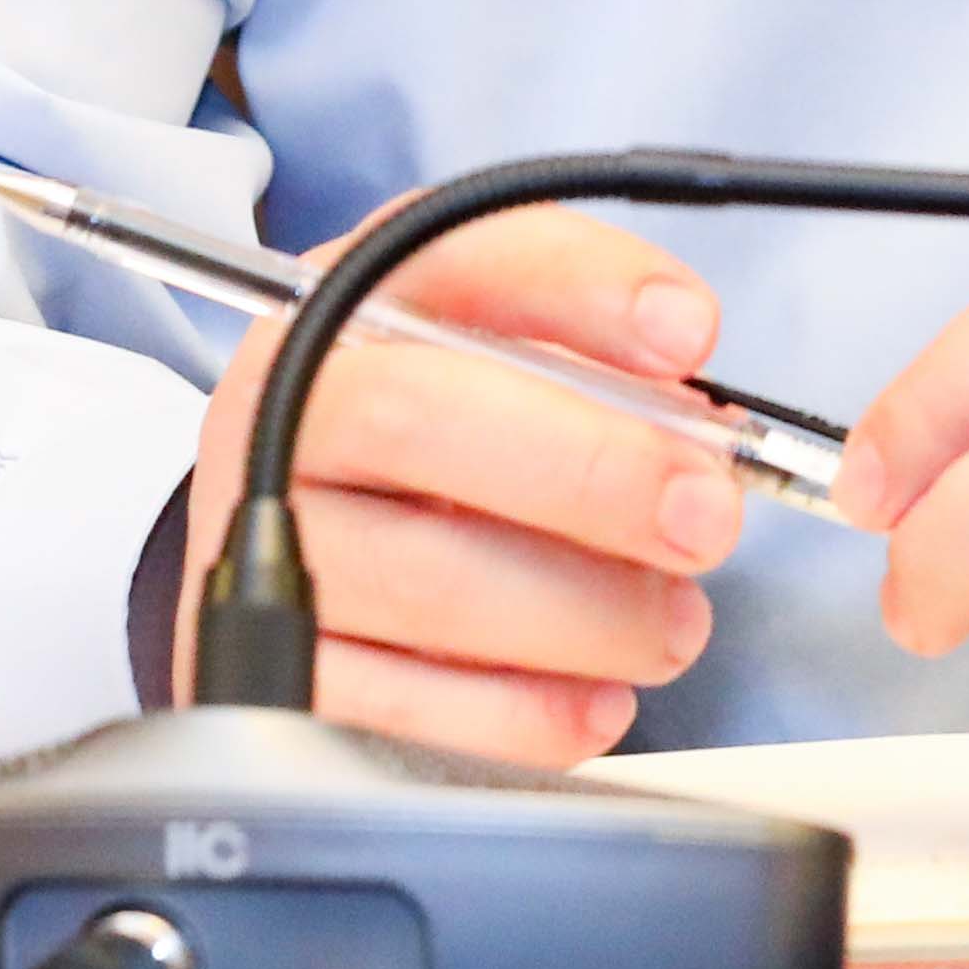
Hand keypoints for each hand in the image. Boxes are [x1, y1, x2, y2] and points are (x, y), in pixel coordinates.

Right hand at [167, 204, 747, 764]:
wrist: (308, 529)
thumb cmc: (439, 431)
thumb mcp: (506, 352)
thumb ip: (598, 359)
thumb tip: (697, 427)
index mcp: (351, 301)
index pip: (459, 255)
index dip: (582, 289)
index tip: (688, 334)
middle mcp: (285, 409)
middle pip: (420, 417)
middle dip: (590, 471)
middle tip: (705, 516)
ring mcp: (262, 545)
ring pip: (427, 580)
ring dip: (586, 610)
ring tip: (673, 623)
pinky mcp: (278, 675)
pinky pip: (408, 708)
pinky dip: (528, 713)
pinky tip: (599, 697)